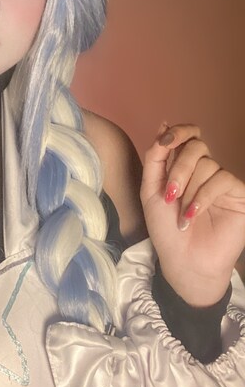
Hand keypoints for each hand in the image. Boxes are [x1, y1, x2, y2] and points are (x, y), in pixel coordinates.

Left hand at [141, 123, 244, 305]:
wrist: (183, 261)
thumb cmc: (165, 230)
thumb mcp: (151, 191)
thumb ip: (156, 158)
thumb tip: (163, 124)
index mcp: (184, 167)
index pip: (188, 136)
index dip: (178, 132)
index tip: (164, 142)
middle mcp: (205, 172)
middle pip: (196, 147)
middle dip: (178, 169)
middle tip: (169, 195)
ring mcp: (223, 183)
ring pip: (207, 165)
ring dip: (188, 190)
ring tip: (181, 215)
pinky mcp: (239, 195)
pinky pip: (221, 180)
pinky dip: (202, 197)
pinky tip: (192, 216)